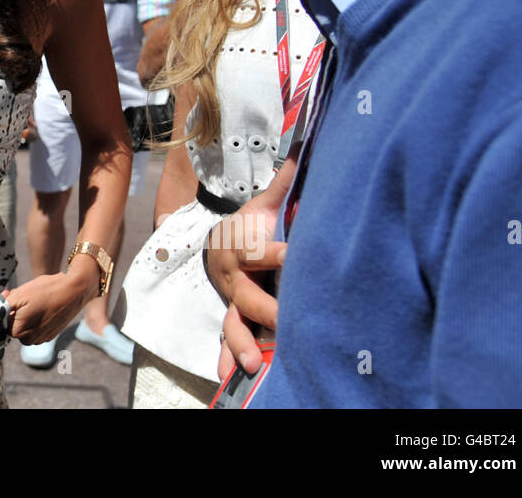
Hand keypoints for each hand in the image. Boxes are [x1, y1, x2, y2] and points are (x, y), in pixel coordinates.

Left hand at [2, 263, 96, 344]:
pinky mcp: (51, 335)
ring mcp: (42, 338)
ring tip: (37, 301)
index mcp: (19, 332)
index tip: (11, 296)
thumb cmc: (47, 291)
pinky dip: (38, 318)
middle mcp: (30, 340)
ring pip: (26, 327)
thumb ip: (4, 305)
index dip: (5, 309)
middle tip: (24, 297)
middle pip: (14, 327)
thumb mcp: (20, 293)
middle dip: (16, 312)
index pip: (3, 324)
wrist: (75, 291)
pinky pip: (37, 327)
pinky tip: (45, 305)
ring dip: (27, 316)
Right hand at [206, 157, 296, 377]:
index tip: (296, 257)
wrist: (218, 241)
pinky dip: (229, 357)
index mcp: (241, 245)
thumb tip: (303, 144)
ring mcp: (232, 300)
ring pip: (235, 323)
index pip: (260, 250)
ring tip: (254, 364)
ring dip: (242, 344)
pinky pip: (229, 339)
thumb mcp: (263, 203)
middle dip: (268, 311)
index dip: (277, 254)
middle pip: (249, 295)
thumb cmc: (250, 223)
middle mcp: (235, 277)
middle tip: (289, 323)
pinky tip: (231, 375)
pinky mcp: (234, 316)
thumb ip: (284, 180)